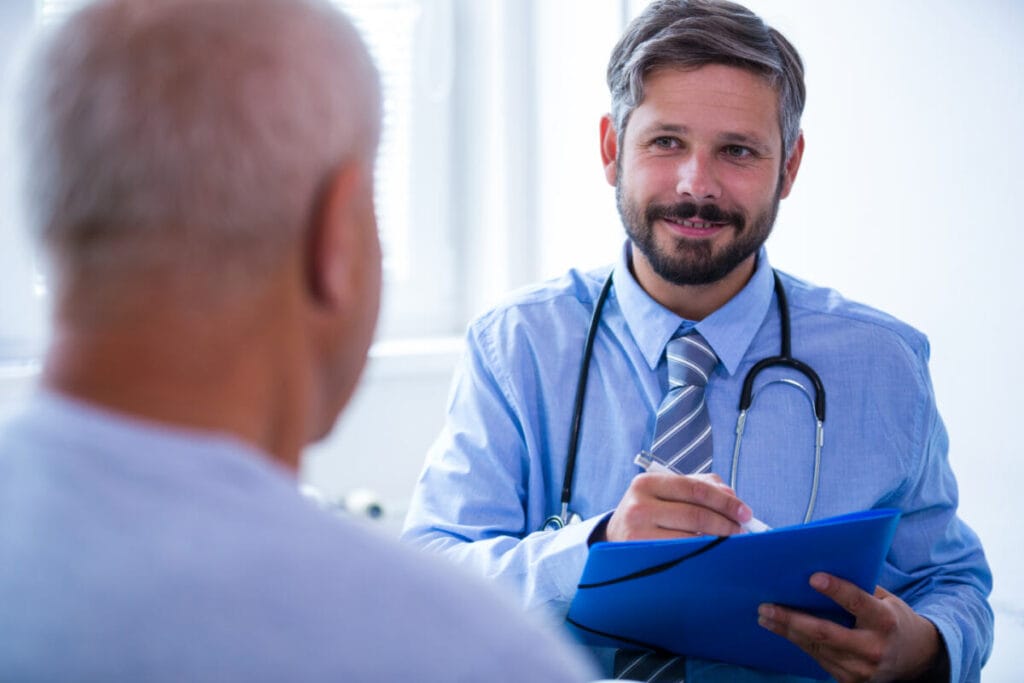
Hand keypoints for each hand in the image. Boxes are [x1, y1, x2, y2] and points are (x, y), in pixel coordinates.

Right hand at [600, 472, 752, 541]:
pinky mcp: (641, 555)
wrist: (615, 537)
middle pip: (696, 514)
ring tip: (731, 542)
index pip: (695, 489)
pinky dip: (702, 553)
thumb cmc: (649, 512)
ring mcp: (637, 533)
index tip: (745, 511)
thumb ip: (701, 486)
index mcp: (647, 483)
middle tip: (742, 530)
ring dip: (718, 541)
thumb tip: (732, 496)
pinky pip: (682, 554)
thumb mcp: (667, 492)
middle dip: (726, 523)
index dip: (725, 501)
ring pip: (691, 538)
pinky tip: (712, 552)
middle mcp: (639, 505)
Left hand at [757, 573, 944, 682]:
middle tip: (767, 607)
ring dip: (787, 631)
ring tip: (765, 617)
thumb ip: (859, 588)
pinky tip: (783, 631)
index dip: (836, 590)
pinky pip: (819, 658)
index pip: (857, 603)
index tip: (813, 577)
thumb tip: (820, 568)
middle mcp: (873, 648)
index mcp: (885, 621)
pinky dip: (799, 642)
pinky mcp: (851, 680)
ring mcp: (861, 669)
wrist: (917, 658)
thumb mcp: (886, 600)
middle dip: (792, 619)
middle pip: (825, 633)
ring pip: (816, 647)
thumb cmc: (894, 619)